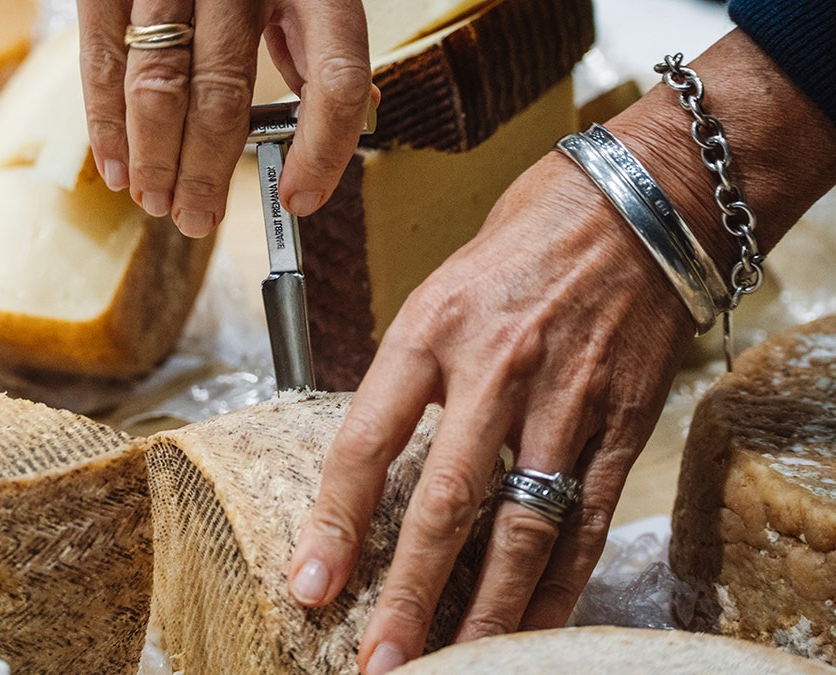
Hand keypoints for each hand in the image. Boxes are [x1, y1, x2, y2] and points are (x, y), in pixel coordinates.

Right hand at [77, 0, 375, 236]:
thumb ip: (313, 46)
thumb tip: (333, 128)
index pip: (335, 79)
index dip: (322, 151)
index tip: (299, 201)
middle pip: (224, 96)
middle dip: (206, 174)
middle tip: (196, 220)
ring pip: (159, 86)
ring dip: (154, 159)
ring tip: (156, 202)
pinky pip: (104, 56)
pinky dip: (106, 123)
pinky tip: (114, 167)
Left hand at [286, 150, 696, 672]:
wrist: (642, 201)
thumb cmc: (527, 238)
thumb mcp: (441, 286)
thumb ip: (412, 373)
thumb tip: (377, 454)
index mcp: (431, 328)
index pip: (367, 441)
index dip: (335, 522)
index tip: (311, 585)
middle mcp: (496, 367)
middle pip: (445, 502)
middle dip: (409, 593)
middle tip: (382, 662)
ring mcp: (566, 398)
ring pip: (522, 526)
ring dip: (487, 609)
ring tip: (459, 664)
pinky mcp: (624, 420)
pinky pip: (589, 517)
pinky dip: (561, 582)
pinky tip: (534, 624)